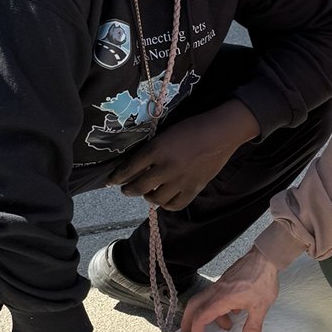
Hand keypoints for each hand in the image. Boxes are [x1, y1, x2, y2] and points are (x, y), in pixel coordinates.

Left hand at [106, 101, 260, 209]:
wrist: (220, 132)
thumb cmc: (192, 127)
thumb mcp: (165, 133)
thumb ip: (151, 150)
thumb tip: (137, 165)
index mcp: (156, 150)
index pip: (129, 169)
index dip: (116, 178)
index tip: (111, 181)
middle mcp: (165, 167)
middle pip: (138, 187)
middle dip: (128, 190)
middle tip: (126, 189)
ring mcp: (180, 180)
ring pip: (155, 199)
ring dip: (147, 197)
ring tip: (148, 192)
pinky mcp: (194, 188)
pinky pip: (175, 205)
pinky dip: (166, 204)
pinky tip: (165, 199)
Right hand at [181, 248, 279, 331]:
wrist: (265, 257)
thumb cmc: (262, 280)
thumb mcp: (260, 307)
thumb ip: (253, 327)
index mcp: (221, 299)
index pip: (201, 318)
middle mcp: (216, 291)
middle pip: (193, 306)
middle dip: (187, 321)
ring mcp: (220, 285)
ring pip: (203, 300)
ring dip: (207, 314)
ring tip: (224, 325)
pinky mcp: (225, 281)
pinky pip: (214, 296)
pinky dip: (217, 306)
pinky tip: (233, 311)